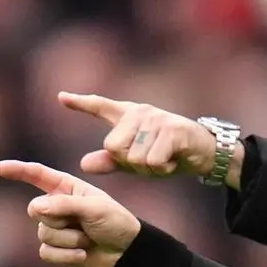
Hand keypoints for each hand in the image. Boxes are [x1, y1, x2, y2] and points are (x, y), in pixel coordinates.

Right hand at [0, 160, 139, 266]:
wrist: (125, 251)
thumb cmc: (114, 222)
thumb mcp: (95, 208)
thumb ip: (65, 205)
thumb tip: (35, 208)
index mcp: (66, 188)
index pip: (37, 175)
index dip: (18, 171)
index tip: (0, 168)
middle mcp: (55, 206)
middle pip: (35, 210)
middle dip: (59, 219)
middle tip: (84, 223)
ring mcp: (53, 228)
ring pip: (43, 234)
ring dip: (70, 240)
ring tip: (88, 238)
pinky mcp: (54, 249)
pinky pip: (46, 253)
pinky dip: (67, 255)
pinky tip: (83, 254)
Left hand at [58, 92, 216, 177]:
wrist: (205, 153)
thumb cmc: (169, 154)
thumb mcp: (137, 160)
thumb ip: (112, 161)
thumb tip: (84, 165)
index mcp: (129, 115)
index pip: (101, 106)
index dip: (81, 103)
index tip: (61, 98)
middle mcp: (140, 112)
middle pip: (113, 147)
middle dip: (129, 163)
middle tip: (149, 160)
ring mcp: (156, 119)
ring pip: (135, 157)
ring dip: (149, 168)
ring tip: (163, 159)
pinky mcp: (171, 130)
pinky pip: (152, 160)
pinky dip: (161, 169)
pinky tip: (172, 161)